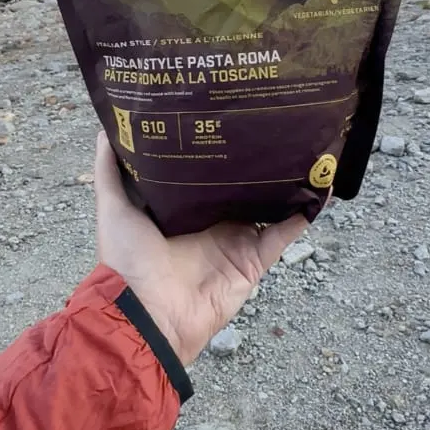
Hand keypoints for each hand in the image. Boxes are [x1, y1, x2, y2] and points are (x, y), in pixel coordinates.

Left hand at [94, 131, 308, 366]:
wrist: (146, 314)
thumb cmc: (126, 260)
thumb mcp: (113, 207)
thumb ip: (110, 170)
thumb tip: (106, 127)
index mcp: (182, 210)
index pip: (205, 174)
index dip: (216, 150)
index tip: (227, 115)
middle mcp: (212, 223)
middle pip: (240, 187)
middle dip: (254, 161)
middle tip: (270, 122)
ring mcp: (236, 241)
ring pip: (268, 205)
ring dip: (286, 182)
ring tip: (303, 145)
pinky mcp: (254, 260)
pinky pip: (286, 234)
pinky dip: (306, 213)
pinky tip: (323, 186)